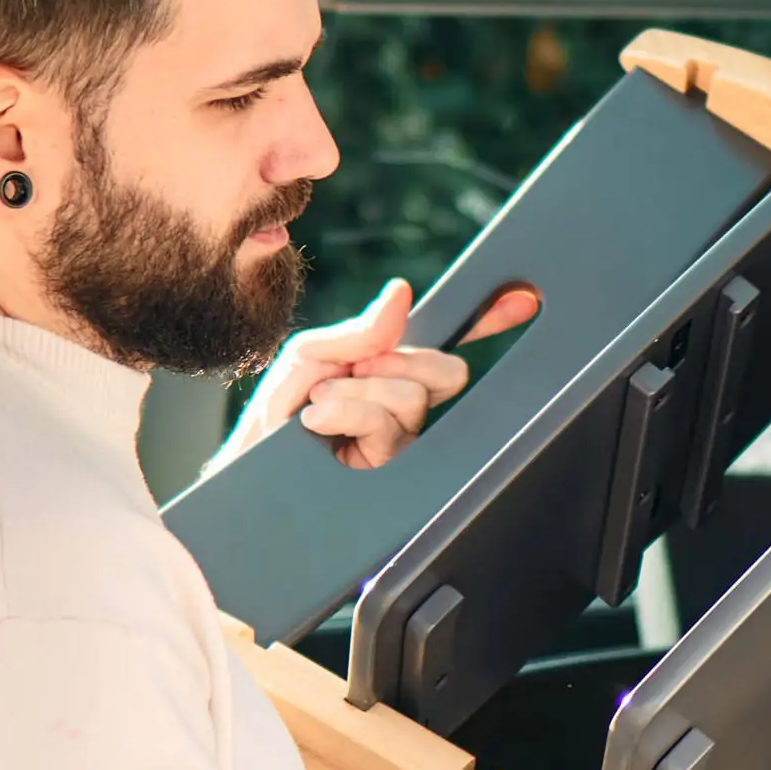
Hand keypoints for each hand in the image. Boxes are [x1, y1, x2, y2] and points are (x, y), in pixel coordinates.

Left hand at [213, 278, 540, 474]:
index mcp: (388, 376)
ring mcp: (402, 443)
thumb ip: (356, 331)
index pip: (443, 347)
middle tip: (348, 372)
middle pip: (442, 371)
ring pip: (411, 396)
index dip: (487, 322)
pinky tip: (318, 423)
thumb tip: (402, 293)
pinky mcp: (392, 471)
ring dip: (353, 390)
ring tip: (316, 407)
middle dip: (391, 362)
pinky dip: (347, 410)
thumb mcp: (307, 359)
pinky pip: (386, 422)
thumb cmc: (275, 421)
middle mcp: (404, 410)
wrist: (248, 476)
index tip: (522, 300)